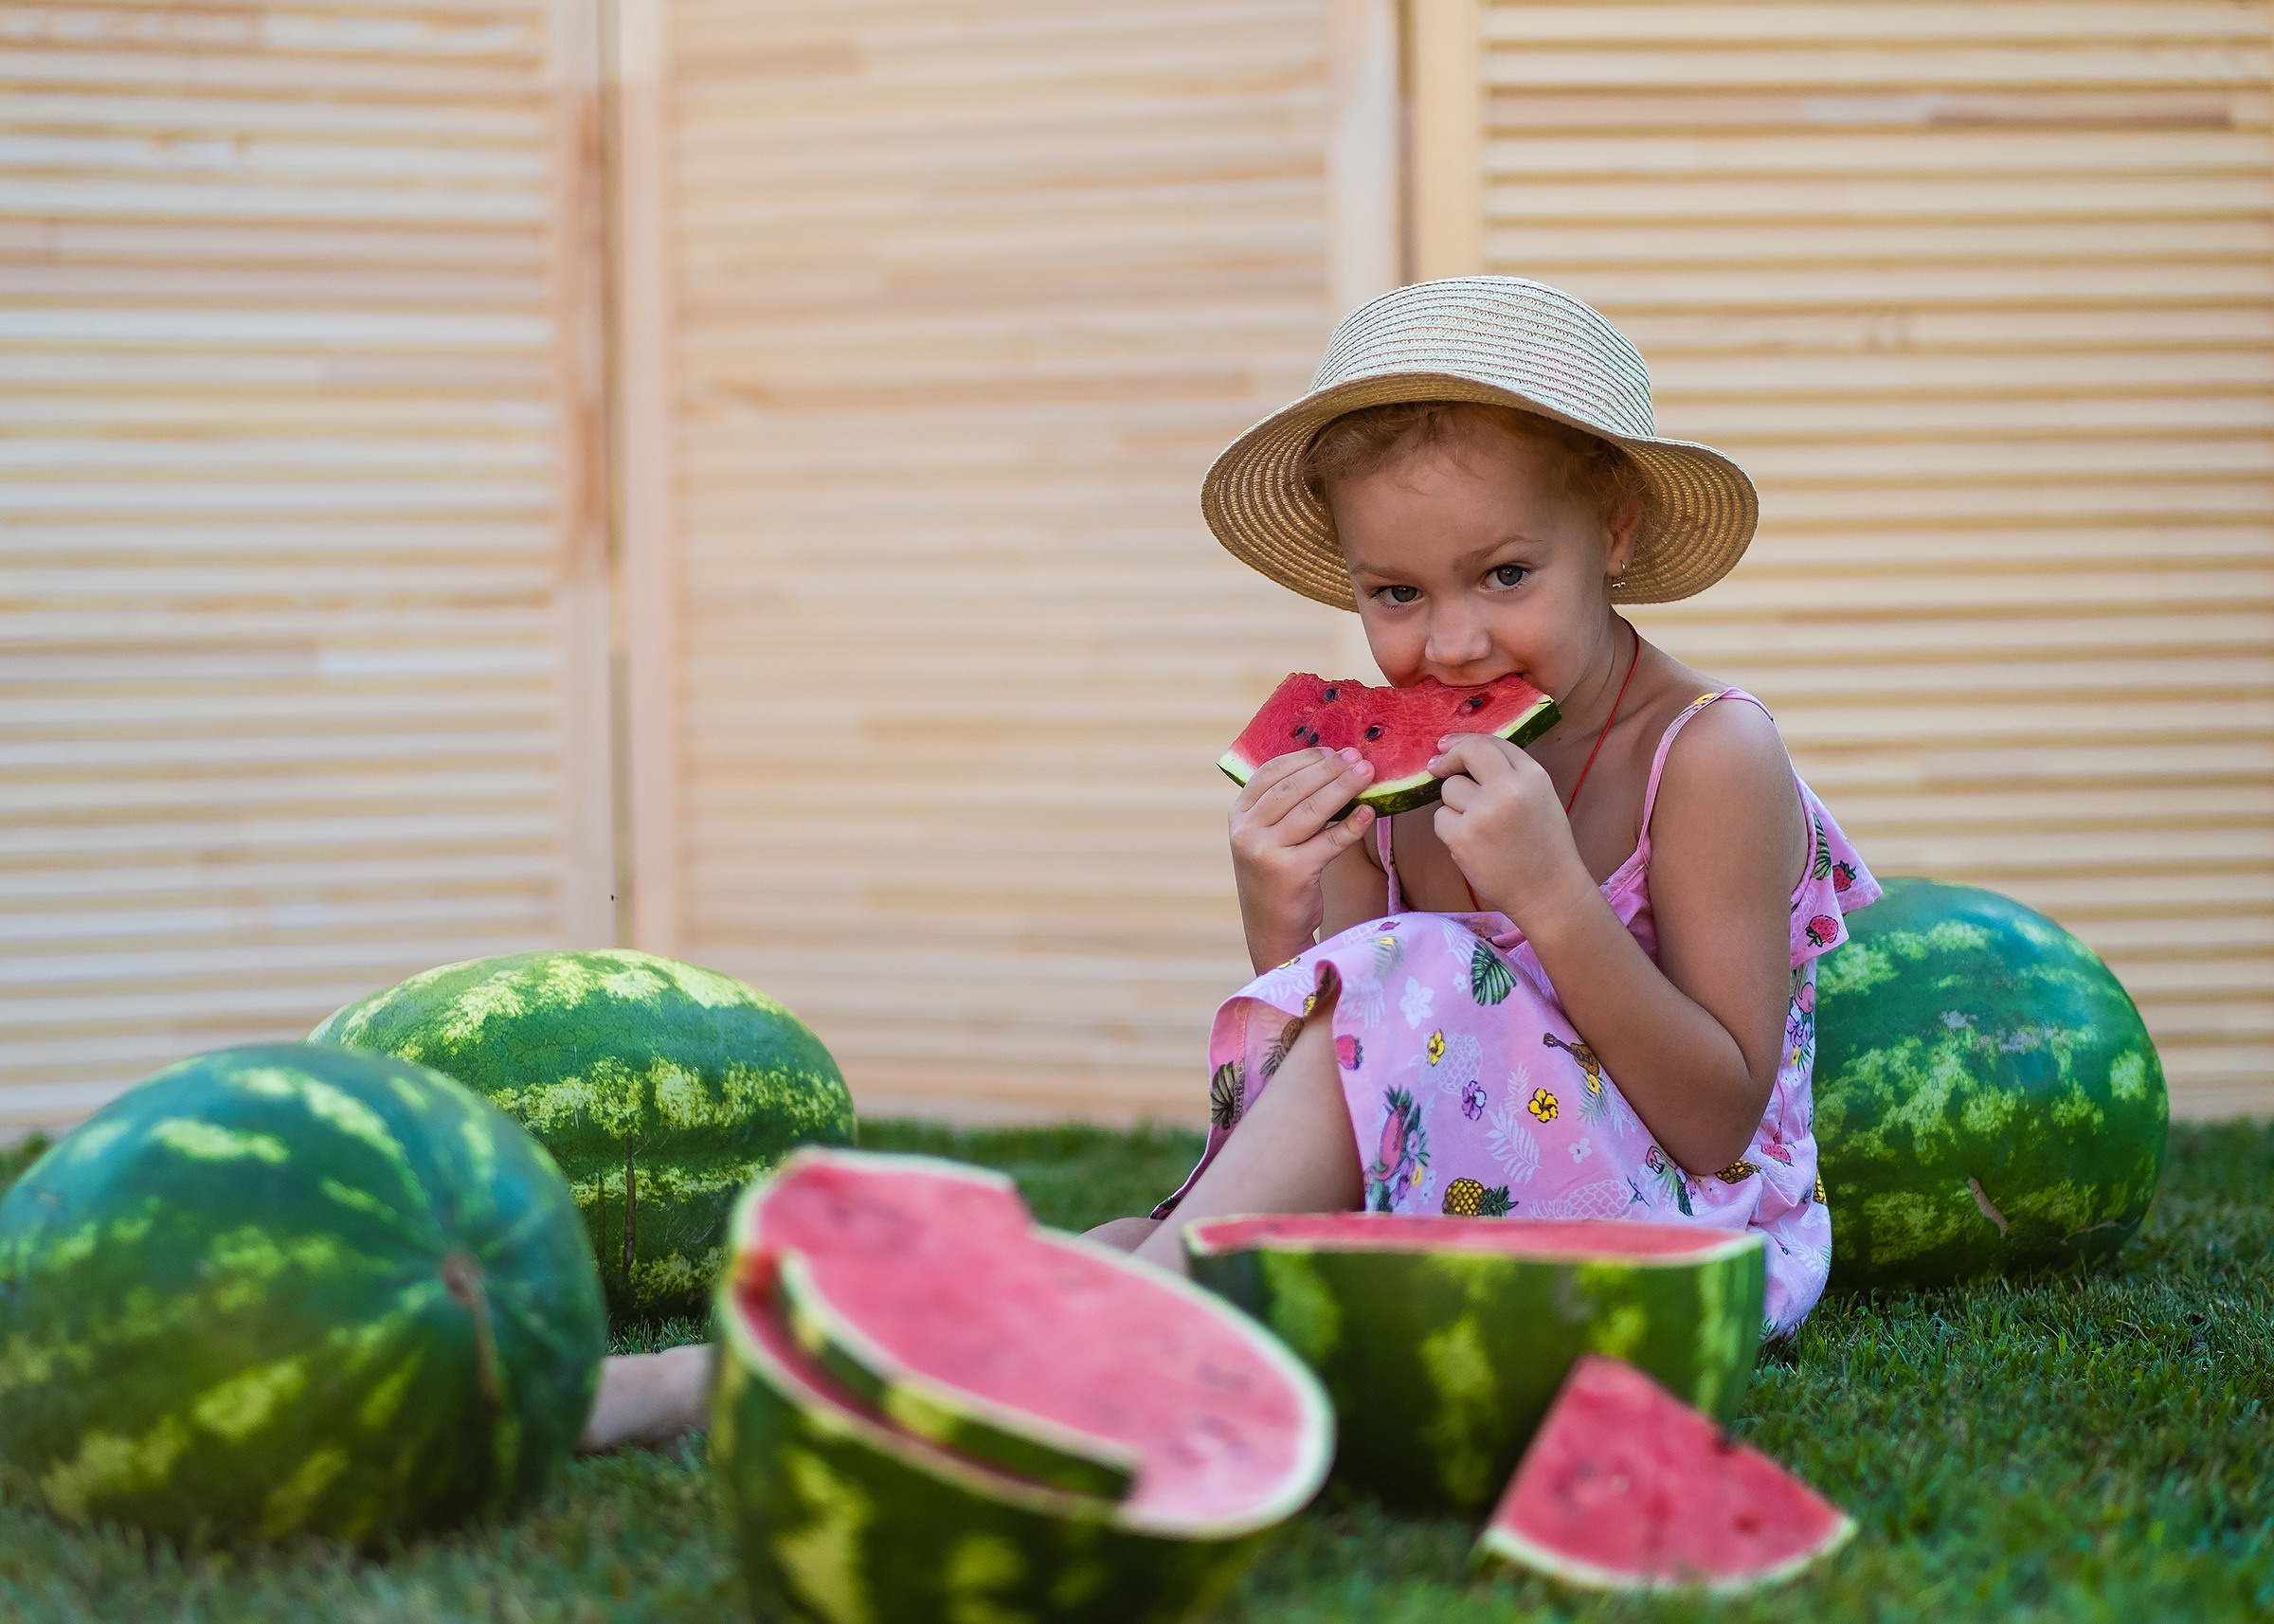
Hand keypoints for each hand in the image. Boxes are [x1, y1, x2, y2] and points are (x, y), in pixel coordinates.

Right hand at [1229, 747, 1376, 968]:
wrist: (1271, 928)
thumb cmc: (1277, 875)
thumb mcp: (1268, 836)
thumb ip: (1285, 805)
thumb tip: (1332, 764)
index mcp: (1238, 815)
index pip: (1270, 773)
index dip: (1304, 758)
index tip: (1333, 750)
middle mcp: (1246, 832)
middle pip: (1293, 788)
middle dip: (1329, 768)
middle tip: (1357, 757)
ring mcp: (1266, 852)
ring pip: (1312, 810)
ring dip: (1343, 787)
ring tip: (1367, 773)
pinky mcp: (1291, 873)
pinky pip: (1328, 842)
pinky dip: (1351, 826)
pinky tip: (1368, 812)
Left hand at [1428, 734, 1592, 925]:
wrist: (1549, 893)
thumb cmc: (1546, 847)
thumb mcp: (1542, 798)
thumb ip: (1511, 773)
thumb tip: (1465, 753)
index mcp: (1532, 776)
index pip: (1492, 743)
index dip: (1464, 741)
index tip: (1447, 745)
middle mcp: (1508, 788)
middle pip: (1466, 754)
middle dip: (1447, 758)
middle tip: (1436, 766)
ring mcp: (1483, 812)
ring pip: (1449, 790)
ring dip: (1455, 805)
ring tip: (1478, 827)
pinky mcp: (1462, 837)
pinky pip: (1441, 820)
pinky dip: (1450, 830)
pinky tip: (1472, 844)